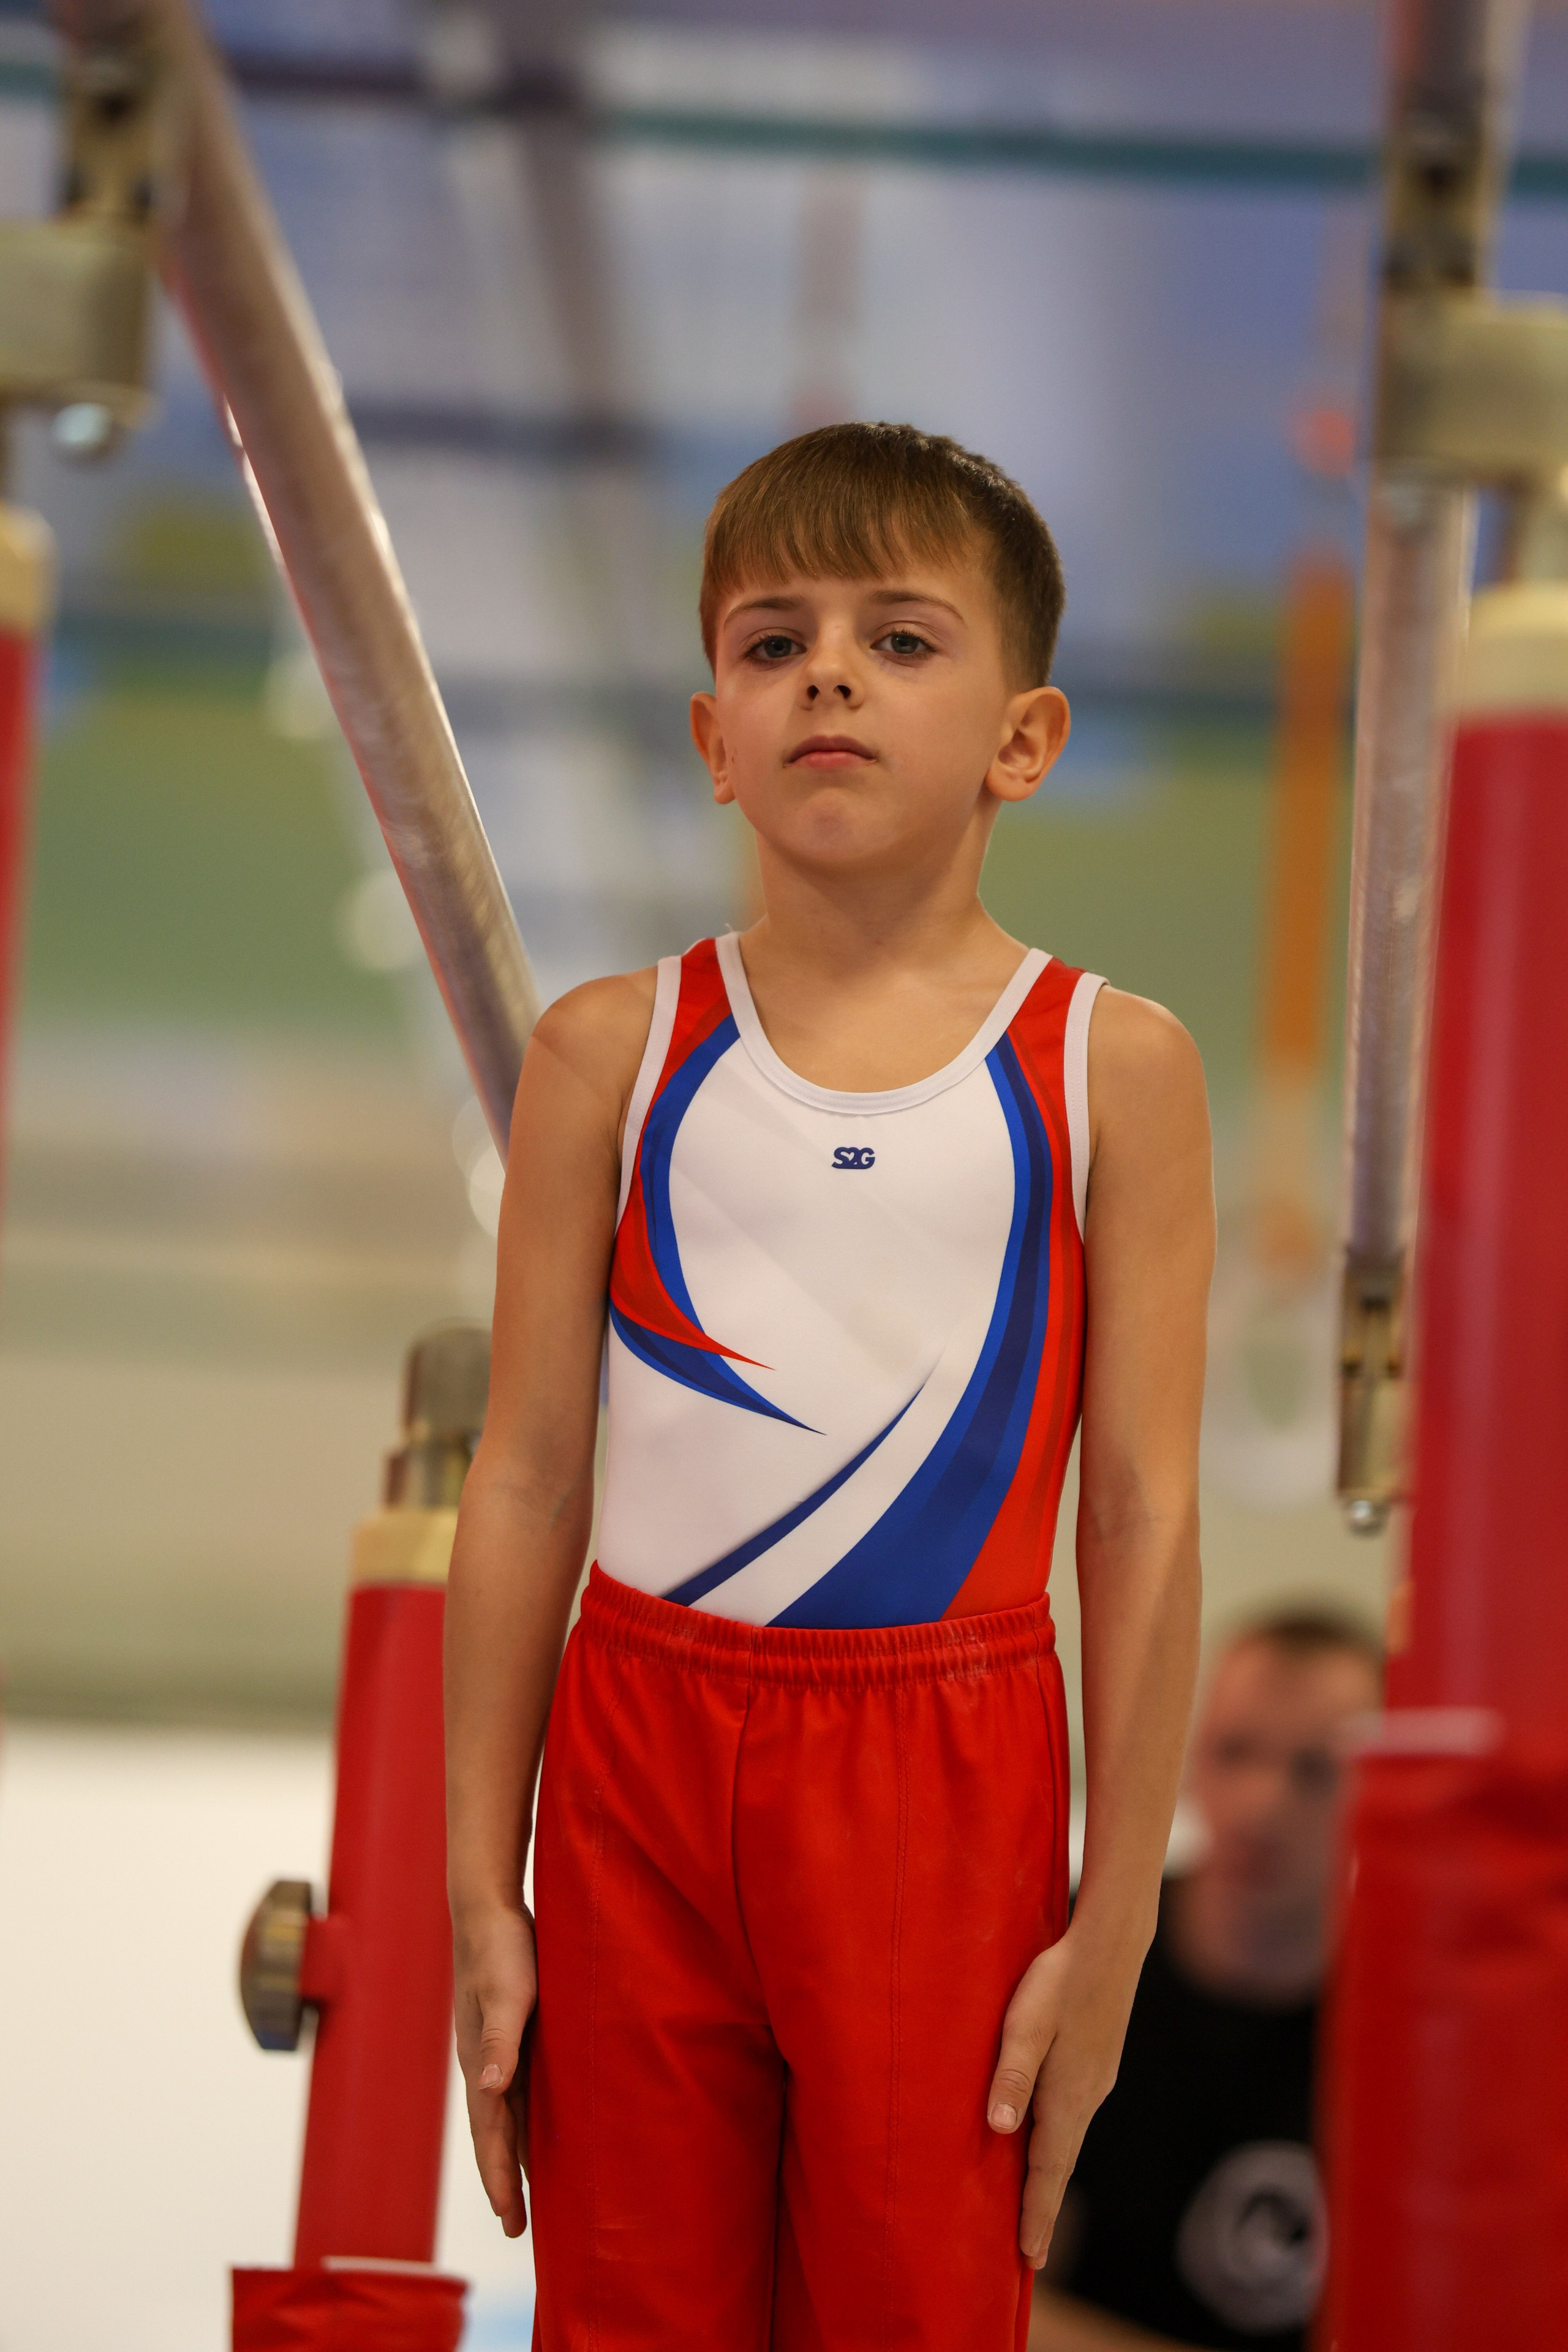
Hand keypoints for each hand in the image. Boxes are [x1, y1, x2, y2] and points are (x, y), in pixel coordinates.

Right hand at [454, 1902, 537, 2237]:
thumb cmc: (500, 1948)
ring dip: (516, 2155)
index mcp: (480, 2062)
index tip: (510, 2219)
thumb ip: (499, 2040)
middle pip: (495, 2135)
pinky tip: (544, 2128)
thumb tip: (490, 2088)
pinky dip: (528, 2120)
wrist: (488, 1907)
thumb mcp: (506, 1992)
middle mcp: (486, 2064)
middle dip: (504, 2181)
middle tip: (517, 2229)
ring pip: (508, 2116)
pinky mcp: (514, 2033)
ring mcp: (498, 2050)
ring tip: (526, 2194)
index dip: (499, 2177)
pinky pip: (522, 2090)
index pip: (489, 2133)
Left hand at [987, 1925, 1141, 2268]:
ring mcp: (1096, 2080)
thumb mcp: (1026, 2025)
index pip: (1049, 2172)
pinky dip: (1059, 2144)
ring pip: (1069, 2140)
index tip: (1030, 2260)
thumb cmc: (1059, 1980)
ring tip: (1034, 2205)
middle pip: (1061, 2165)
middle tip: (1031, 2252)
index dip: (1037, 2215)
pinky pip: (1074, 2117)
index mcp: (1067, 2097)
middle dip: (1044, 2207)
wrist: (1111, 1945)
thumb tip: (1000, 2128)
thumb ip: (1011, 2075)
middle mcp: (1087, 2097)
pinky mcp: (1098, 2062)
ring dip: (1051, 2176)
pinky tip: (1048, 2139)